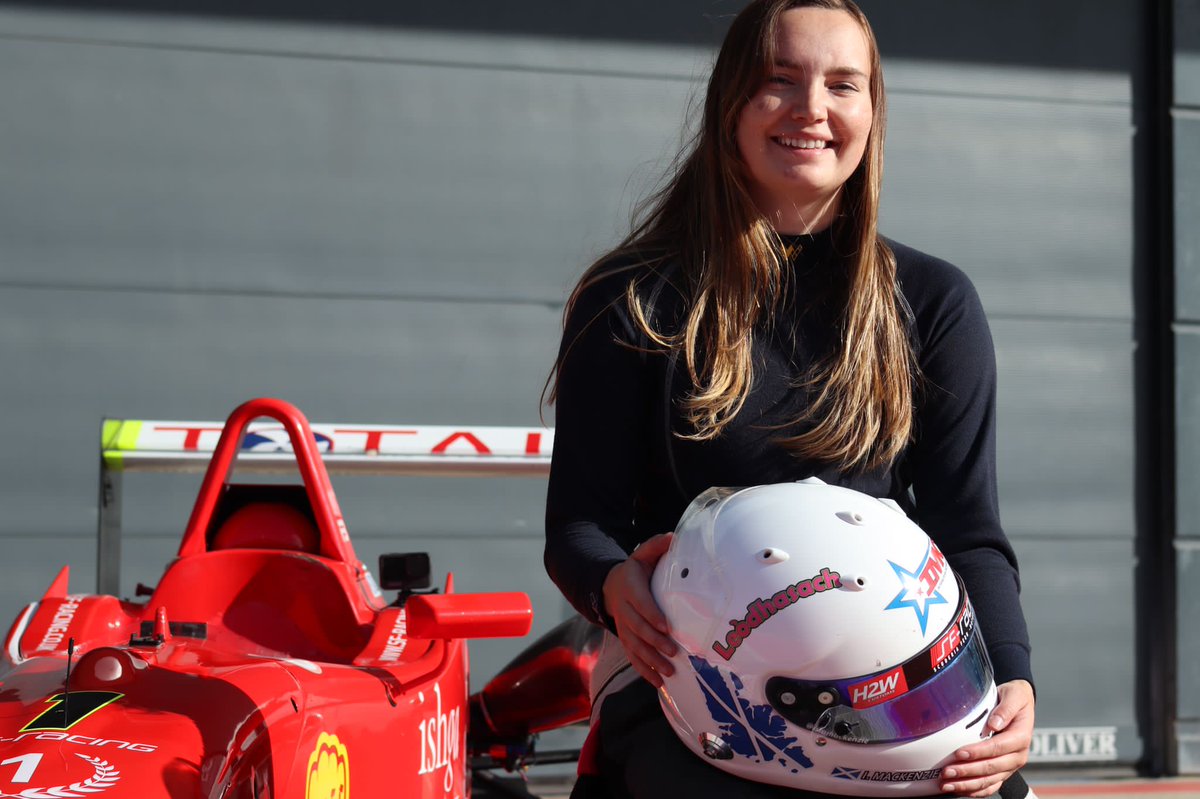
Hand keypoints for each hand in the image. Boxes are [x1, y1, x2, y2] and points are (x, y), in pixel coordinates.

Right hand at [602, 533, 676, 686]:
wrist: (610, 588)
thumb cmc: (634, 572)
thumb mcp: (641, 555)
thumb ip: (656, 546)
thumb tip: (674, 538)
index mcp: (630, 589)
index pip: (641, 604)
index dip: (652, 615)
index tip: (666, 626)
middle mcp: (625, 611)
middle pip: (638, 629)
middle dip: (655, 642)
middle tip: (672, 651)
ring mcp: (624, 629)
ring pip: (635, 647)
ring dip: (651, 661)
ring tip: (668, 671)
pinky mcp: (626, 641)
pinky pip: (633, 658)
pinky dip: (644, 671)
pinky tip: (658, 683)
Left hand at [940, 679, 1034, 796]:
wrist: (1020, 704)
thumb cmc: (1015, 698)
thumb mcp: (1014, 695)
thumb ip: (1005, 709)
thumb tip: (995, 723)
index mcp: (1021, 737)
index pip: (997, 748)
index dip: (978, 752)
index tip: (959, 753)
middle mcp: (1018, 755)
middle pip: (992, 768)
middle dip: (968, 771)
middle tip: (947, 772)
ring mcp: (1010, 765)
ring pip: (990, 780)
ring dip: (968, 784)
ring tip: (948, 784)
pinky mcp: (1004, 770)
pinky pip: (991, 785)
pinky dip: (976, 790)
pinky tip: (961, 790)